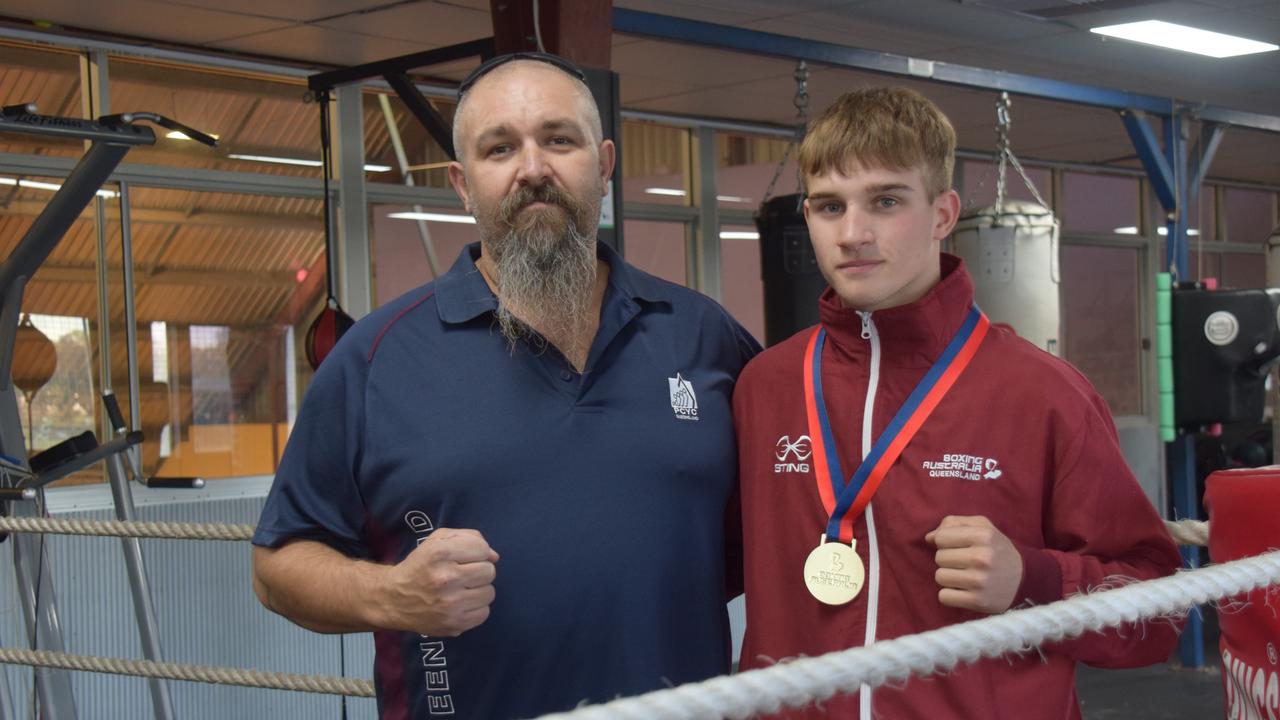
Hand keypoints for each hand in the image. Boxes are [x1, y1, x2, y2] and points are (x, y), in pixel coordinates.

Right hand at [379, 528, 497, 635]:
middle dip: (479, 570)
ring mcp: (450, 604)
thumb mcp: (437, 540)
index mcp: (440, 553)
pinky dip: (476, 608)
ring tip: (462, 589)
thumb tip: (494, 556)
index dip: (478, 552)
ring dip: (479, 589)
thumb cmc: (420, 566)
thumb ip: (469, 538)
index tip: (466, 558)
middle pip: (489, 571)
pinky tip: (461, 604)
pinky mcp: (453, 624)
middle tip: (463, 574)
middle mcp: (445, 578)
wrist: (394, 599)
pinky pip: (484, 613)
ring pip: (489, 592)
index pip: (482, 549)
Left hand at [924, 515, 1022, 613]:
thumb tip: (929, 537)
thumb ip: (954, 524)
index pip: (941, 538)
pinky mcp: (977, 601)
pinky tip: (964, 590)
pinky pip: (944, 597)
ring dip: (948, 577)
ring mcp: (979, 581)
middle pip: (939, 557)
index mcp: (983, 535)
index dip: (946, 542)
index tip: (959, 547)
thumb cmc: (997, 550)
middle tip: (965, 563)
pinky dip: (951, 595)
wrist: (1026, 579)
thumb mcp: (983, 527)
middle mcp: (981, 558)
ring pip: (939, 577)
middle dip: (948, 560)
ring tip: (965, 576)